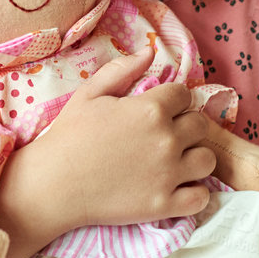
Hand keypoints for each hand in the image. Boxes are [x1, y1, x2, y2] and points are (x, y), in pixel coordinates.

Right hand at [0, 47, 218, 257]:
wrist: (51, 185)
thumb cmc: (68, 136)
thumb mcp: (89, 94)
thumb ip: (122, 70)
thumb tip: (150, 52)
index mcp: (151, 109)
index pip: (184, 95)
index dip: (173, 100)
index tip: (161, 110)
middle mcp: (166, 139)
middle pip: (200, 125)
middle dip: (187, 126)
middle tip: (167, 135)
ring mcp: (168, 174)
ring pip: (207, 159)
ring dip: (195, 157)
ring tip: (177, 161)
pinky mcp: (164, 205)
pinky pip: (201, 198)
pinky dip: (195, 194)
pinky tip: (178, 188)